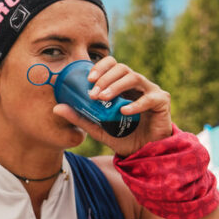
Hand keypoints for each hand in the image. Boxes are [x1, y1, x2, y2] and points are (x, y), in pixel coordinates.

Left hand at [53, 56, 172, 156]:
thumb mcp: (97, 128)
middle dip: (105, 78)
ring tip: (103, 99)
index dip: (101, 67)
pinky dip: (135, 104)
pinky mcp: (162, 101)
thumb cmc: (122, 137)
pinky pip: (149, 98)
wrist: (143, 154)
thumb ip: (80, 117)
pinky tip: (123, 111)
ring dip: (116, 86)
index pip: (112, 65)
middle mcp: (136, 84)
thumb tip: (57, 108)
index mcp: (122, 85)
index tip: (88, 79)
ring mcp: (150, 90)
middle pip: (122, 68)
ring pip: (134, 77)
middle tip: (93, 93)